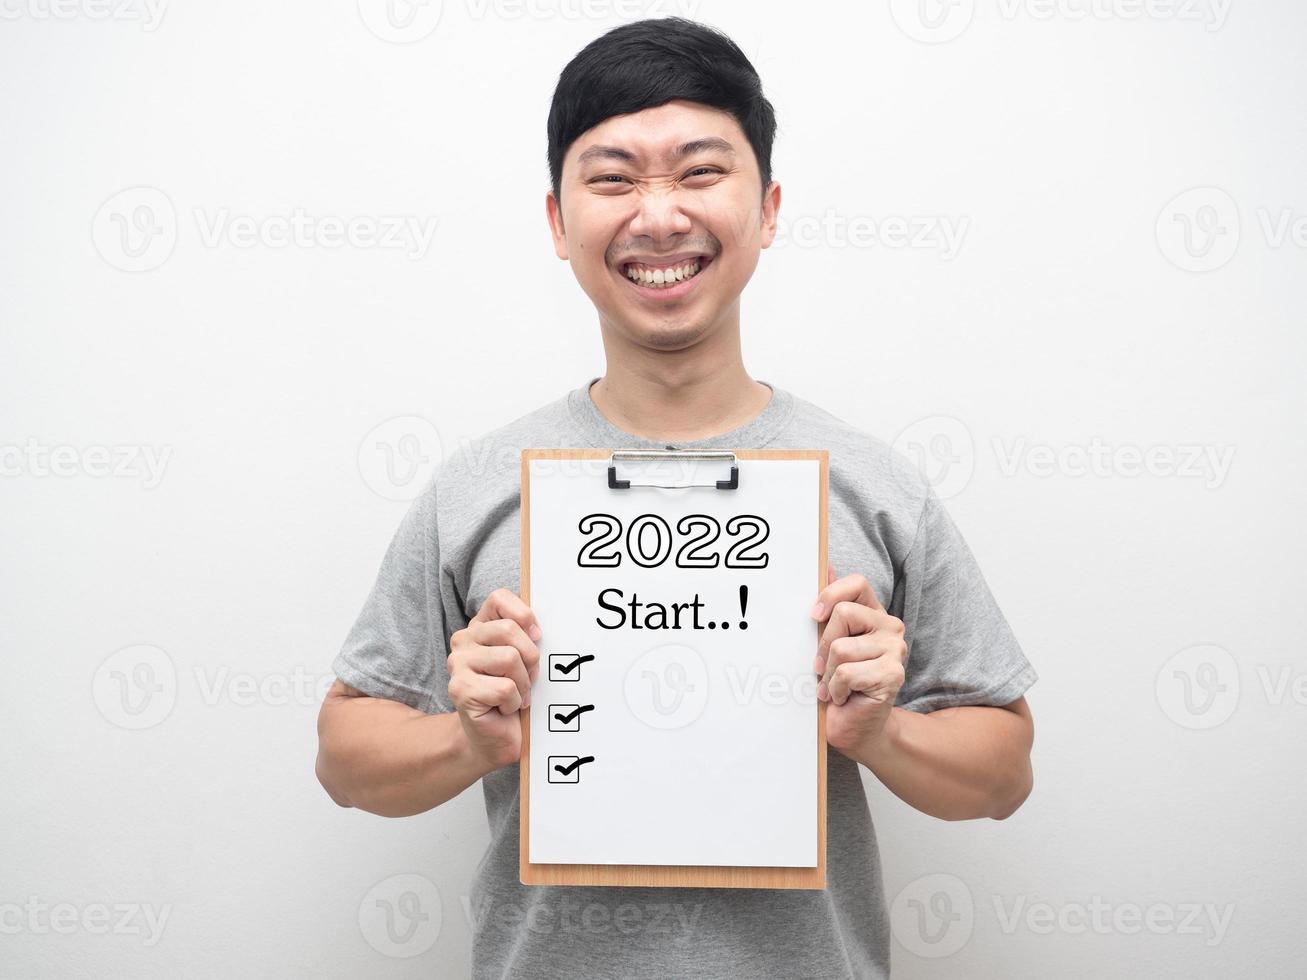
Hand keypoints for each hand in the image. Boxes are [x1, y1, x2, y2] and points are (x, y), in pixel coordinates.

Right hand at [448, 588, 541, 770]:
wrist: (492, 738)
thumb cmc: (512, 694)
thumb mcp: (524, 658)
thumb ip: (527, 636)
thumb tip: (537, 628)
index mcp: (480, 626)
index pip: (499, 598)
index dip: (524, 615)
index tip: (536, 637)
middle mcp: (463, 640)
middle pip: (509, 629)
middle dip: (530, 658)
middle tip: (526, 678)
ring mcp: (457, 664)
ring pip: (509, 658)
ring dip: (522, 683)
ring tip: (515, 695)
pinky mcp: (460, 689)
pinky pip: (505, 688)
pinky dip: (514, 702)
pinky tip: (504, 709)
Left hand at [812, 564, 907, 757]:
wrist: (856, 727)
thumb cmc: (840, 683)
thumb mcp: (827, 641)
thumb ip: (829, 606)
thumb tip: (823, 564)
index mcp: (873, 614)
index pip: (857, 583)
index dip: (831, 594)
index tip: (814, 615)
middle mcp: (889, 627)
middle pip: (843, 613)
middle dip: (823, 645)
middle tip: (824, 668)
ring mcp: (895, 650)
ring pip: (841, 648)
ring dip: (828, 674)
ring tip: (836, 686)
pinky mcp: (893, 674)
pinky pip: (847, 673)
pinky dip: (837, 689)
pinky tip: (845, 697)